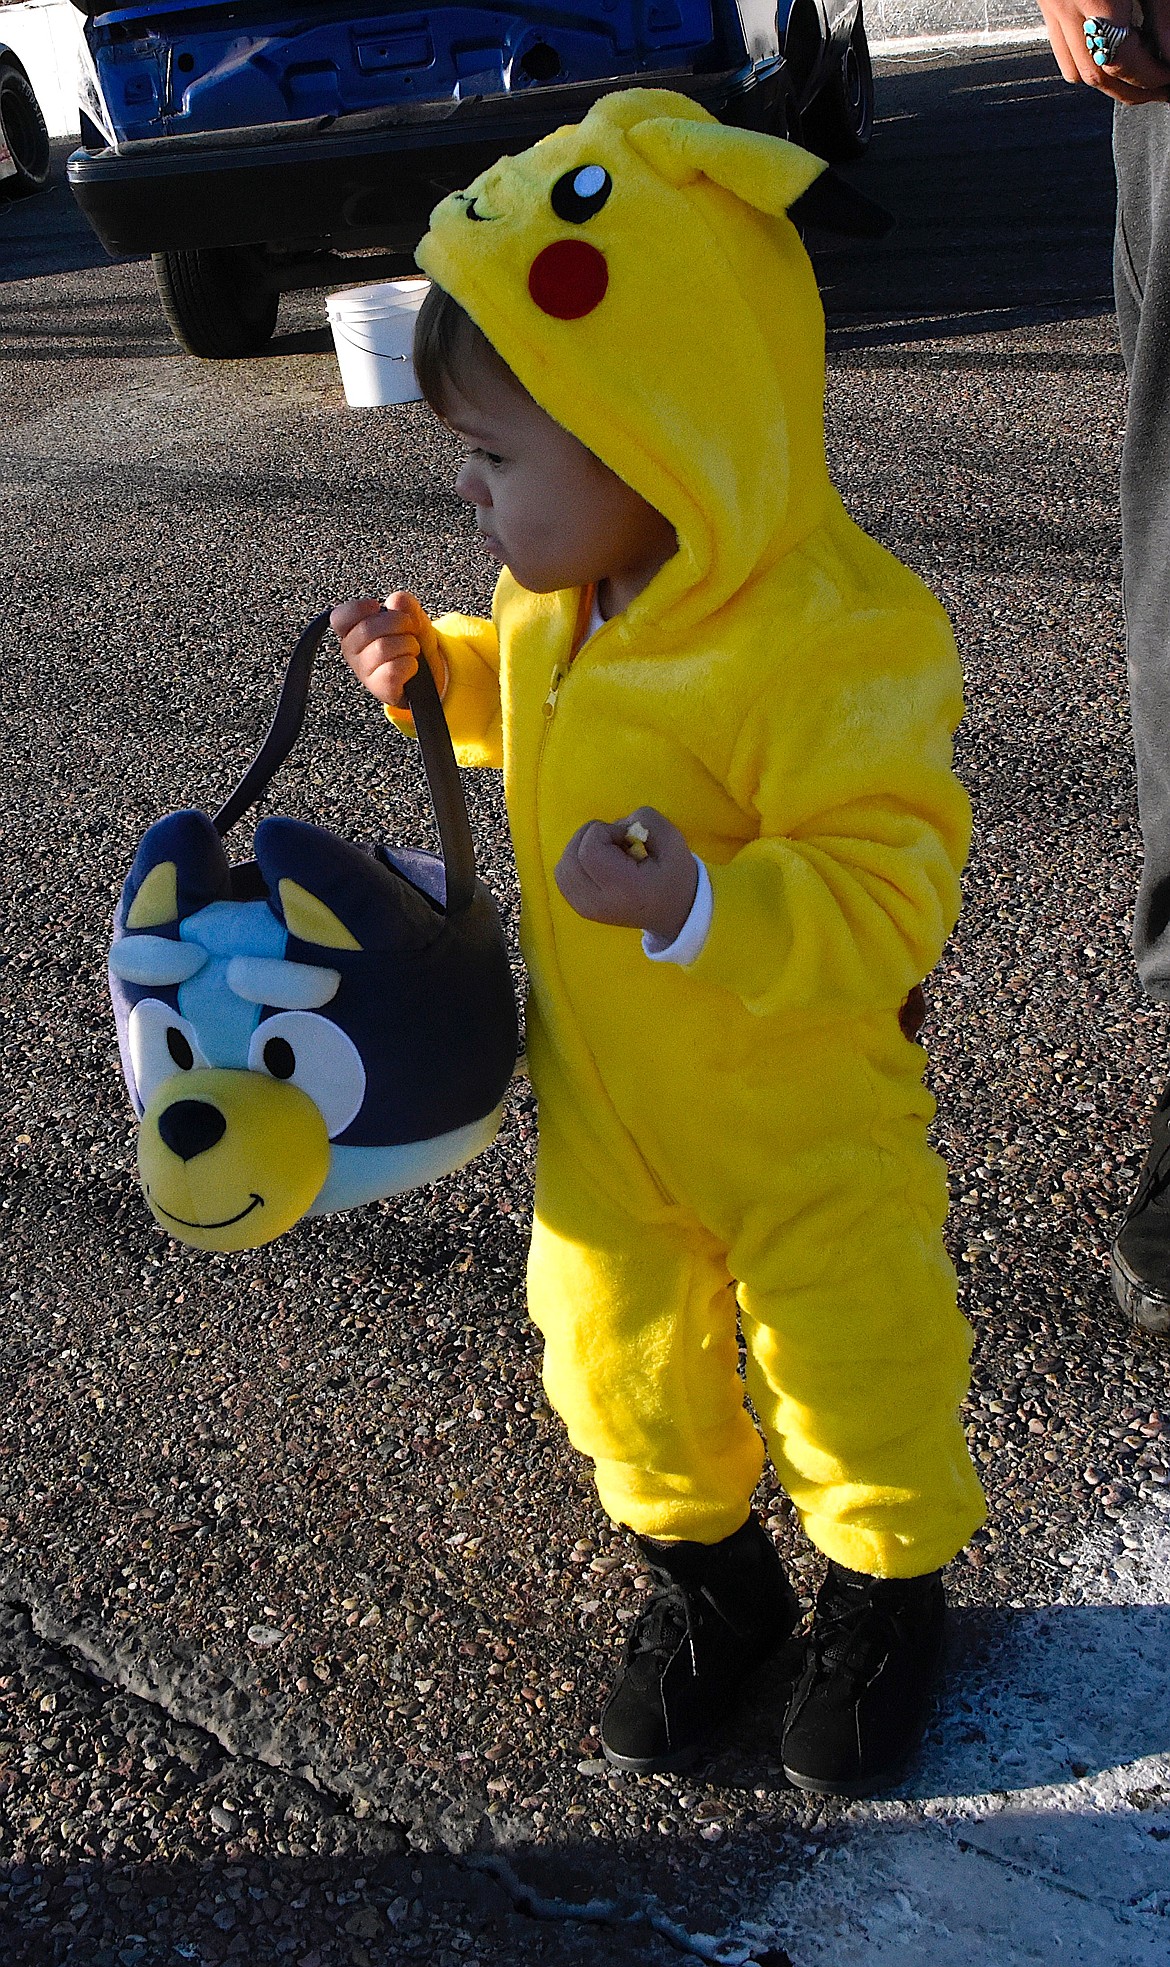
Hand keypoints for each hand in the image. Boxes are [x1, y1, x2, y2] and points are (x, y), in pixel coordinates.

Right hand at [331, 592, 445, 706]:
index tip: (376, 607)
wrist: (426, 674)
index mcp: (352, 631)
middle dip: (399, 622)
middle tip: (408, 630)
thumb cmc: (407, 643)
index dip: (357, 608)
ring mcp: (364, 672)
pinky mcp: (379, 688)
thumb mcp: (408, 616)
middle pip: (367, 628)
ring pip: (383, 648)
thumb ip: (403, 603)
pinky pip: (393, 670)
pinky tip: (410, 665)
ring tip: (411, 649)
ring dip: (408, 644)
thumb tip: (395, 601)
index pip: (339, 618)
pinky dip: (410, 664)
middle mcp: (352, 652)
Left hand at [555, 806, 698, 944]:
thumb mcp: (673, 841)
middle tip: (615, 843)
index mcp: (625, 889)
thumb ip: (646, 820)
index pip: (589, 851)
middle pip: (570, 858)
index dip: (603, 832)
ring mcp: (586, 909)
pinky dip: (575, 863)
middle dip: (589, 838)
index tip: (625, 837)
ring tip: (606, 853)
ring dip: (580, 849)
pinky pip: (563, 877)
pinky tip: (597, 864)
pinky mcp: (580, 908)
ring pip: (562, 868)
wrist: (675, 913)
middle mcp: (599, 903)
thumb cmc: (675, 876)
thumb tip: (615, 825)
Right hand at [1037, 0, 1169, 102]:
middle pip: (1096, 75)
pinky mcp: (1048, 7)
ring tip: (1134, 76)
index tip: (1166, 79)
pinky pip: (1061, 50)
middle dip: (1130, 90)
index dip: (1148, 77)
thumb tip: (1167, 56)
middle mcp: (1066, 8)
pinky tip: (1109, 53)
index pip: (1121, 59)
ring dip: (1107, 82)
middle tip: (1156, 90)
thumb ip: (1160, 14)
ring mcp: (1052, 10)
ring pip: (1075, 71)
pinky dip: (1086, 63)